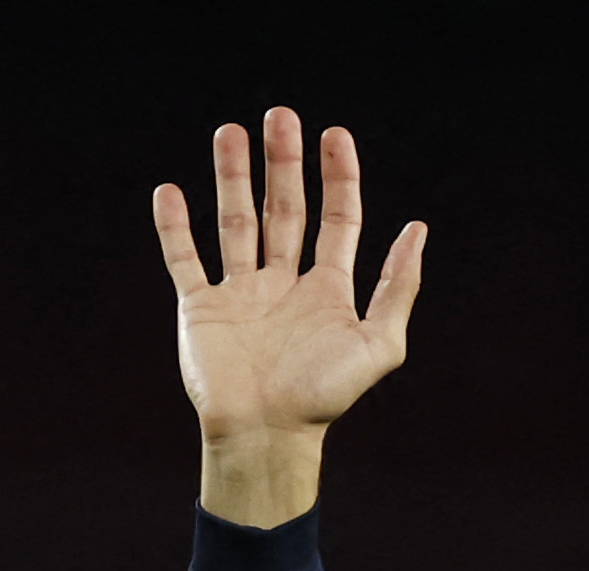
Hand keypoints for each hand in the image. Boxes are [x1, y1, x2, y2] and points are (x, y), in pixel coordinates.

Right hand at [153, 108, 426, 524]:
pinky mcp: (202, 309)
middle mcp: (284, 284)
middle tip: (280, 116)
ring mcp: (241, 294)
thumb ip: (397, 287)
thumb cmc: (323, 399)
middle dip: (283, 162)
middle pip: (284, 209)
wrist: (266, 437)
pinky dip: (175, 227)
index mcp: (327, 289)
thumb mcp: (378, 344)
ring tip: (229, 133)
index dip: (338, 177)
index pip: (336, 219)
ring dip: (232, 177)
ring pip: (236, 221)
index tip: (333, 135)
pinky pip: (184, 259)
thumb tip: (417, 229)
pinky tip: (170, 191)